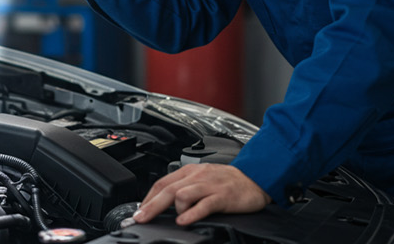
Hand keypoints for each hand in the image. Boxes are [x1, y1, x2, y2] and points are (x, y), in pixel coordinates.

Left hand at [133, 164, 269, 225]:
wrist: (255, 178)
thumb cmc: (228, 181)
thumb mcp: (202, 180)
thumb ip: (184, 188)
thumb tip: (162, 205)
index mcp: (190, 171)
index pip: (162, 183)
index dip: (147, 198)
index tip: (138, 212)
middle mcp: (197, 176)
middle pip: (167, 190)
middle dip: (151, 206)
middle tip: (140, 219)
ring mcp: (209, 185)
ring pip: (181, 194)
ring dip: (172, 209)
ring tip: (170, 220)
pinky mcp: (222, 196)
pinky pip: (203, 204)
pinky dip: (191, 213)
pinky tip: (184, 221)